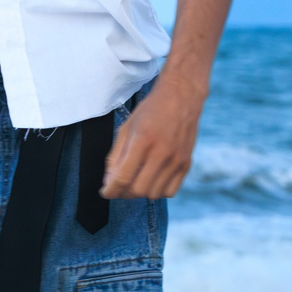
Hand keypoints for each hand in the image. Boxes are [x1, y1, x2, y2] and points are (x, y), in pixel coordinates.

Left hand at [98, 83, 201, 199]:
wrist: (181, 97)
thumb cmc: (151, 110)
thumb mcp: (126, 128)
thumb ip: (116, 156)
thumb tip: (109, 181)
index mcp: (142, 140)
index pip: (123, 177)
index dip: (110, 190)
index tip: (105, 192)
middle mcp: (162, 152)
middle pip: (138, 190)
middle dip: (123, 192)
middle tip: (118, 186)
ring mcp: (176, 160)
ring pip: (153, 194)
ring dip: (140, 193)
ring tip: (134, 181)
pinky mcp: (186, 164)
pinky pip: (170, 191)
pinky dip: (157, 191)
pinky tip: (151, 180)